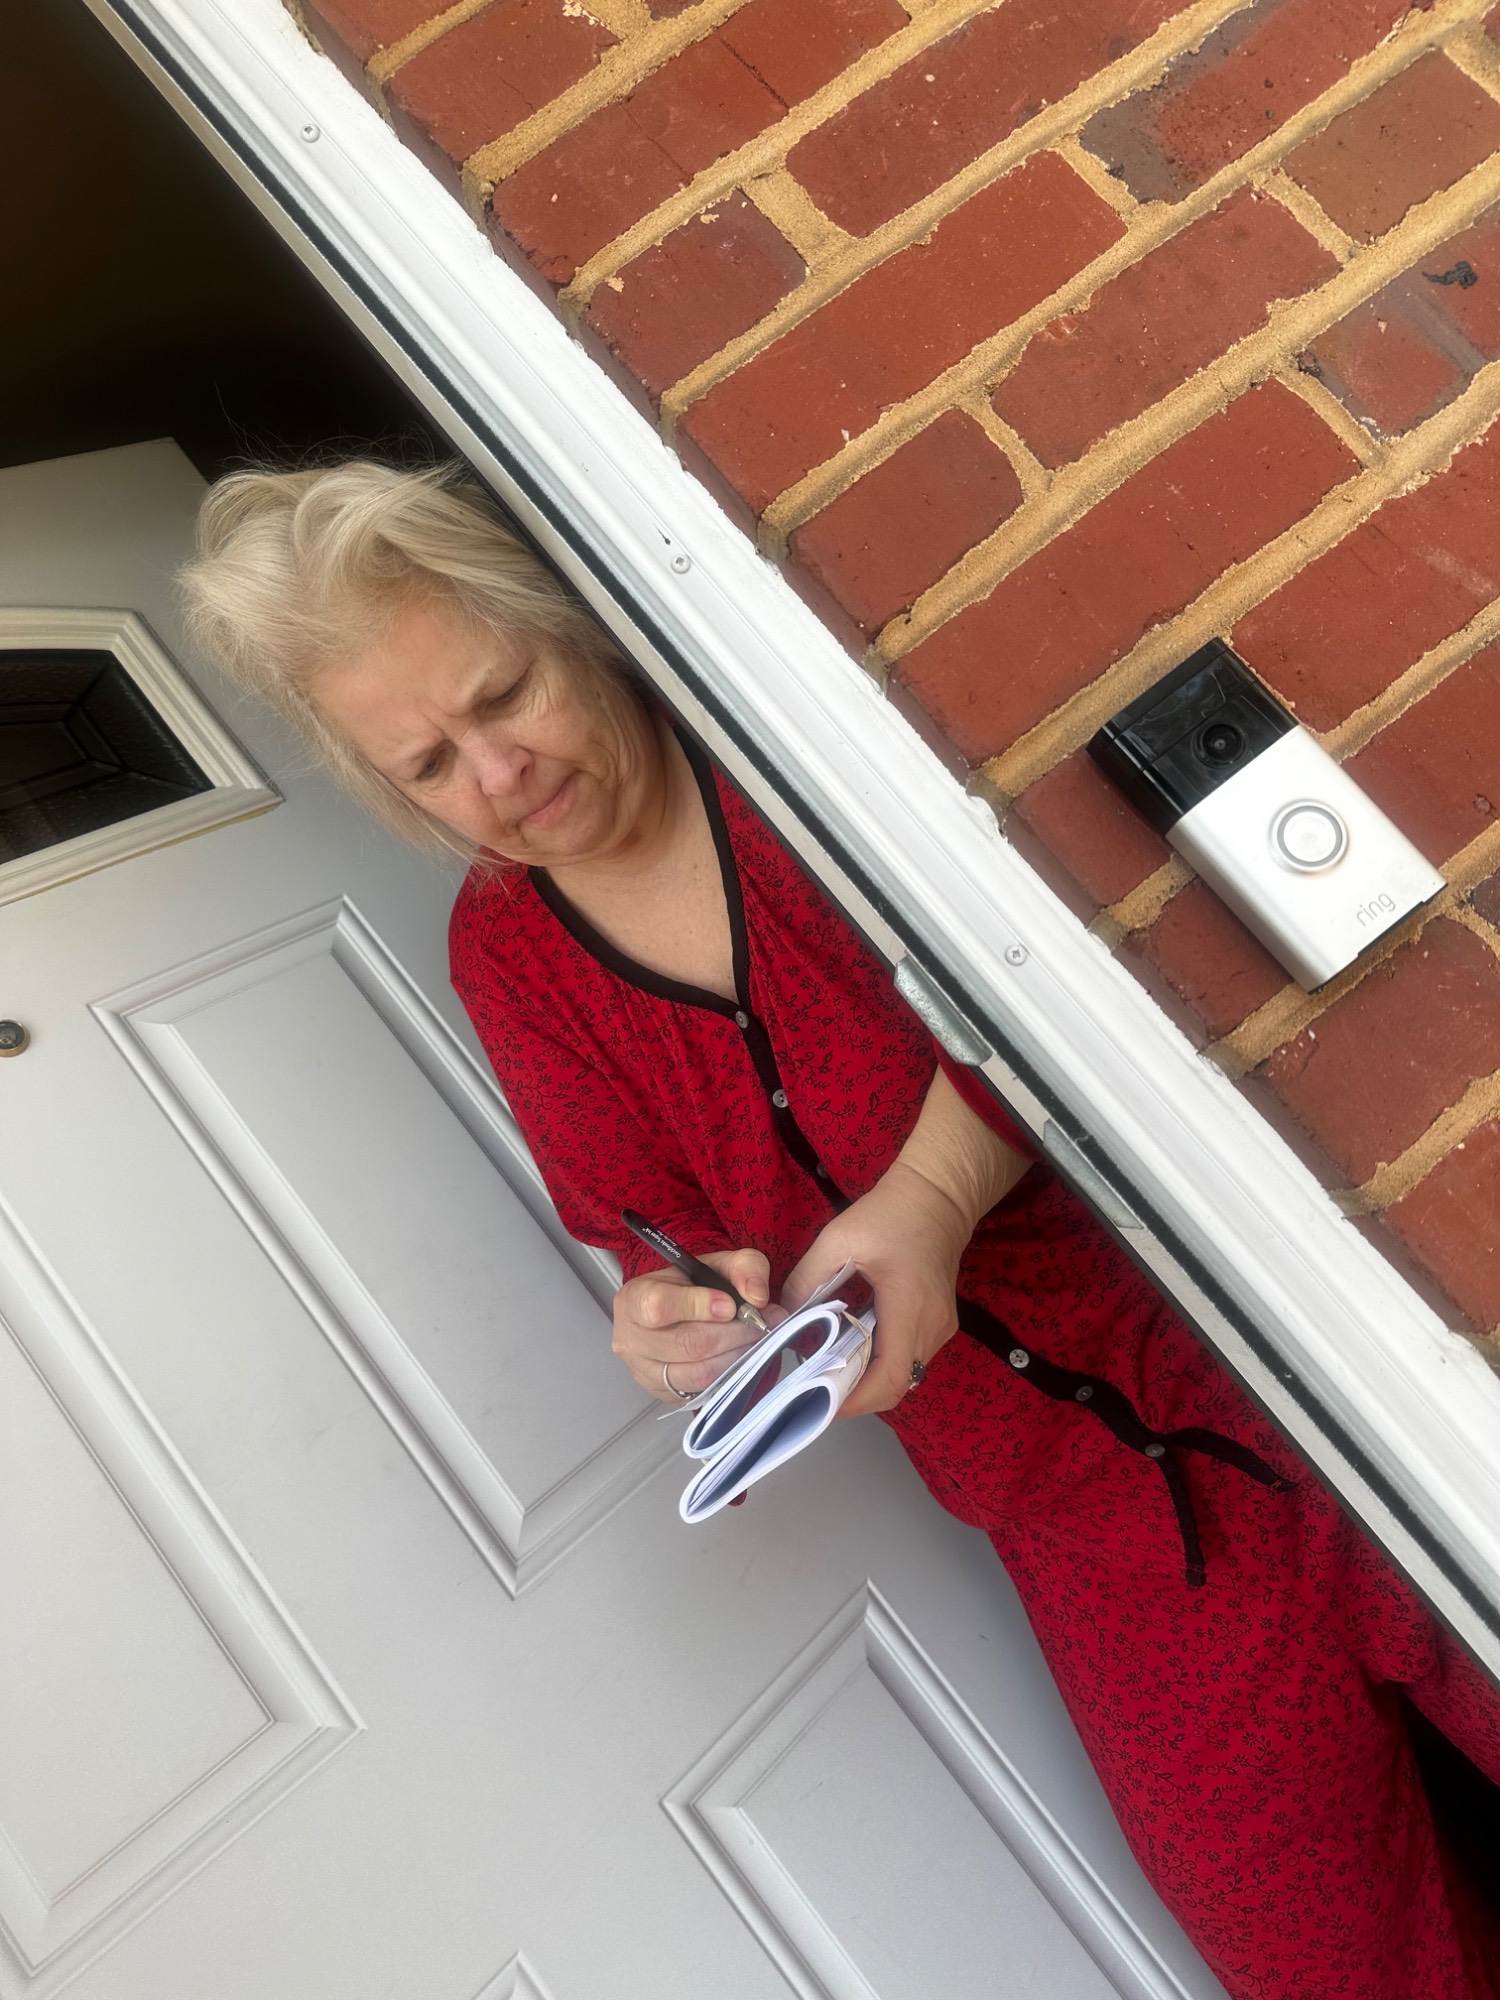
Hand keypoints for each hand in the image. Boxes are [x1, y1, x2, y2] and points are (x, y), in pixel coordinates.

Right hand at [613, 1247, 772, 1403]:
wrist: (680, 1311)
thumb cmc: (692, 1286)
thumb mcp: (718, 1263)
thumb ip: (743, 1267)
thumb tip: (757, 1296)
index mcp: (634, 1298)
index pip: (658, 1306)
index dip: (698, 1306)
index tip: (729, 1305)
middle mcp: (632, 1339)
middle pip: (686, 1344)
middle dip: (732, 1334)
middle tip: (759, 1323)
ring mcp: (645, 1372)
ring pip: (698, 1373)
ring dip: (736, 1356)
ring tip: (754, 1339)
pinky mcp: (665, 1394)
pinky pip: (704, 1391)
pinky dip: (730, 1375)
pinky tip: (740, 1357)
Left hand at [781, 1162, 970, 1417]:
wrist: (937, 1196)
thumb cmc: (890, 1214)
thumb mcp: (838, 1239)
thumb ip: (807, 1280)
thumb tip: (784, 1318)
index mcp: (909, 1307)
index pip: (889, 1378)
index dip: (855, 1400)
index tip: (821, 1403)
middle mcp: (932, 1327)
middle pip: (896, 1384)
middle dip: (856, 1395)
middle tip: (816, 1390)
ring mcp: (940, 1327)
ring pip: (903, 1374)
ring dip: (868, 1379)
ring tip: (830, 1370)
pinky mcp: (939, 1323)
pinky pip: (909, 1357)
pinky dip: (881, 1363)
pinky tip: (854, 1348)